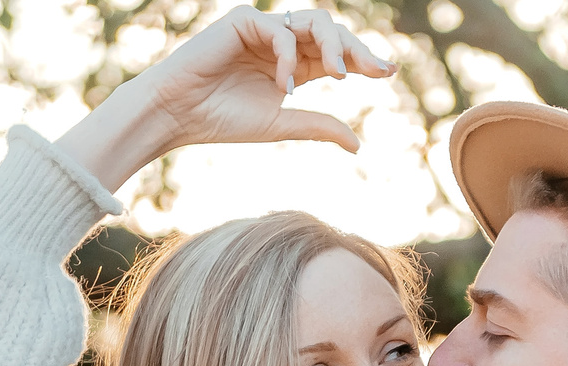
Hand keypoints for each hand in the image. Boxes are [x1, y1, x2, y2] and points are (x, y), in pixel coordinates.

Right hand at [57, 8, 392, 190]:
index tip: (389, 72)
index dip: (364, 59)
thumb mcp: (280, 125)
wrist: (179, 115)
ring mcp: (264, 28)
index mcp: (294, 64)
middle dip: (358, 49)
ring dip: (333, 45)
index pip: (337, 54)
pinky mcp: (244, 19)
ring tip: (338, 75)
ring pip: (314, 21)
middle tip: (378, 70)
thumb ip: (317, 126)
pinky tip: (285, 84)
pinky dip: (289, 56)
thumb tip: (358, 144)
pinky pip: (281, 30)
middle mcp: (282, 42)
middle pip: (332, 32)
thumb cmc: (222, 121)